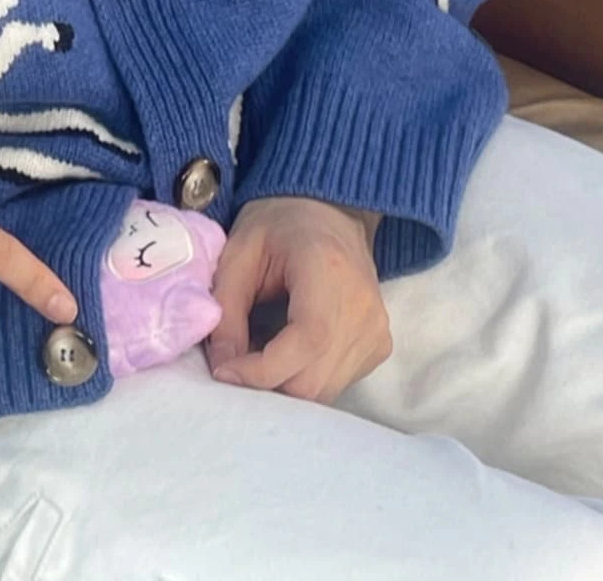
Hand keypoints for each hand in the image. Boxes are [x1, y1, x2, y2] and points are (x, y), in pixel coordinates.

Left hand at [207, 195, 390, 402]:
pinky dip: (305, 379)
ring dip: (283, 385)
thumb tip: (223, 367)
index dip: (262, 369)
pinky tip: (287, 352)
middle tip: (235, 361)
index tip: (225, 369)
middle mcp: (363, 305)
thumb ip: (227, 309)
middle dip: (266, 382)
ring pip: (324, 391)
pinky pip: (337, 384)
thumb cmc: (279, 225)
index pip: (307, 340)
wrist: (328, 211)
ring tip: (259, 352)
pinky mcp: (379, 346)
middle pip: (314, 379)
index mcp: (329, 269)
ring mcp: (377, 329)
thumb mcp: (239, 253)